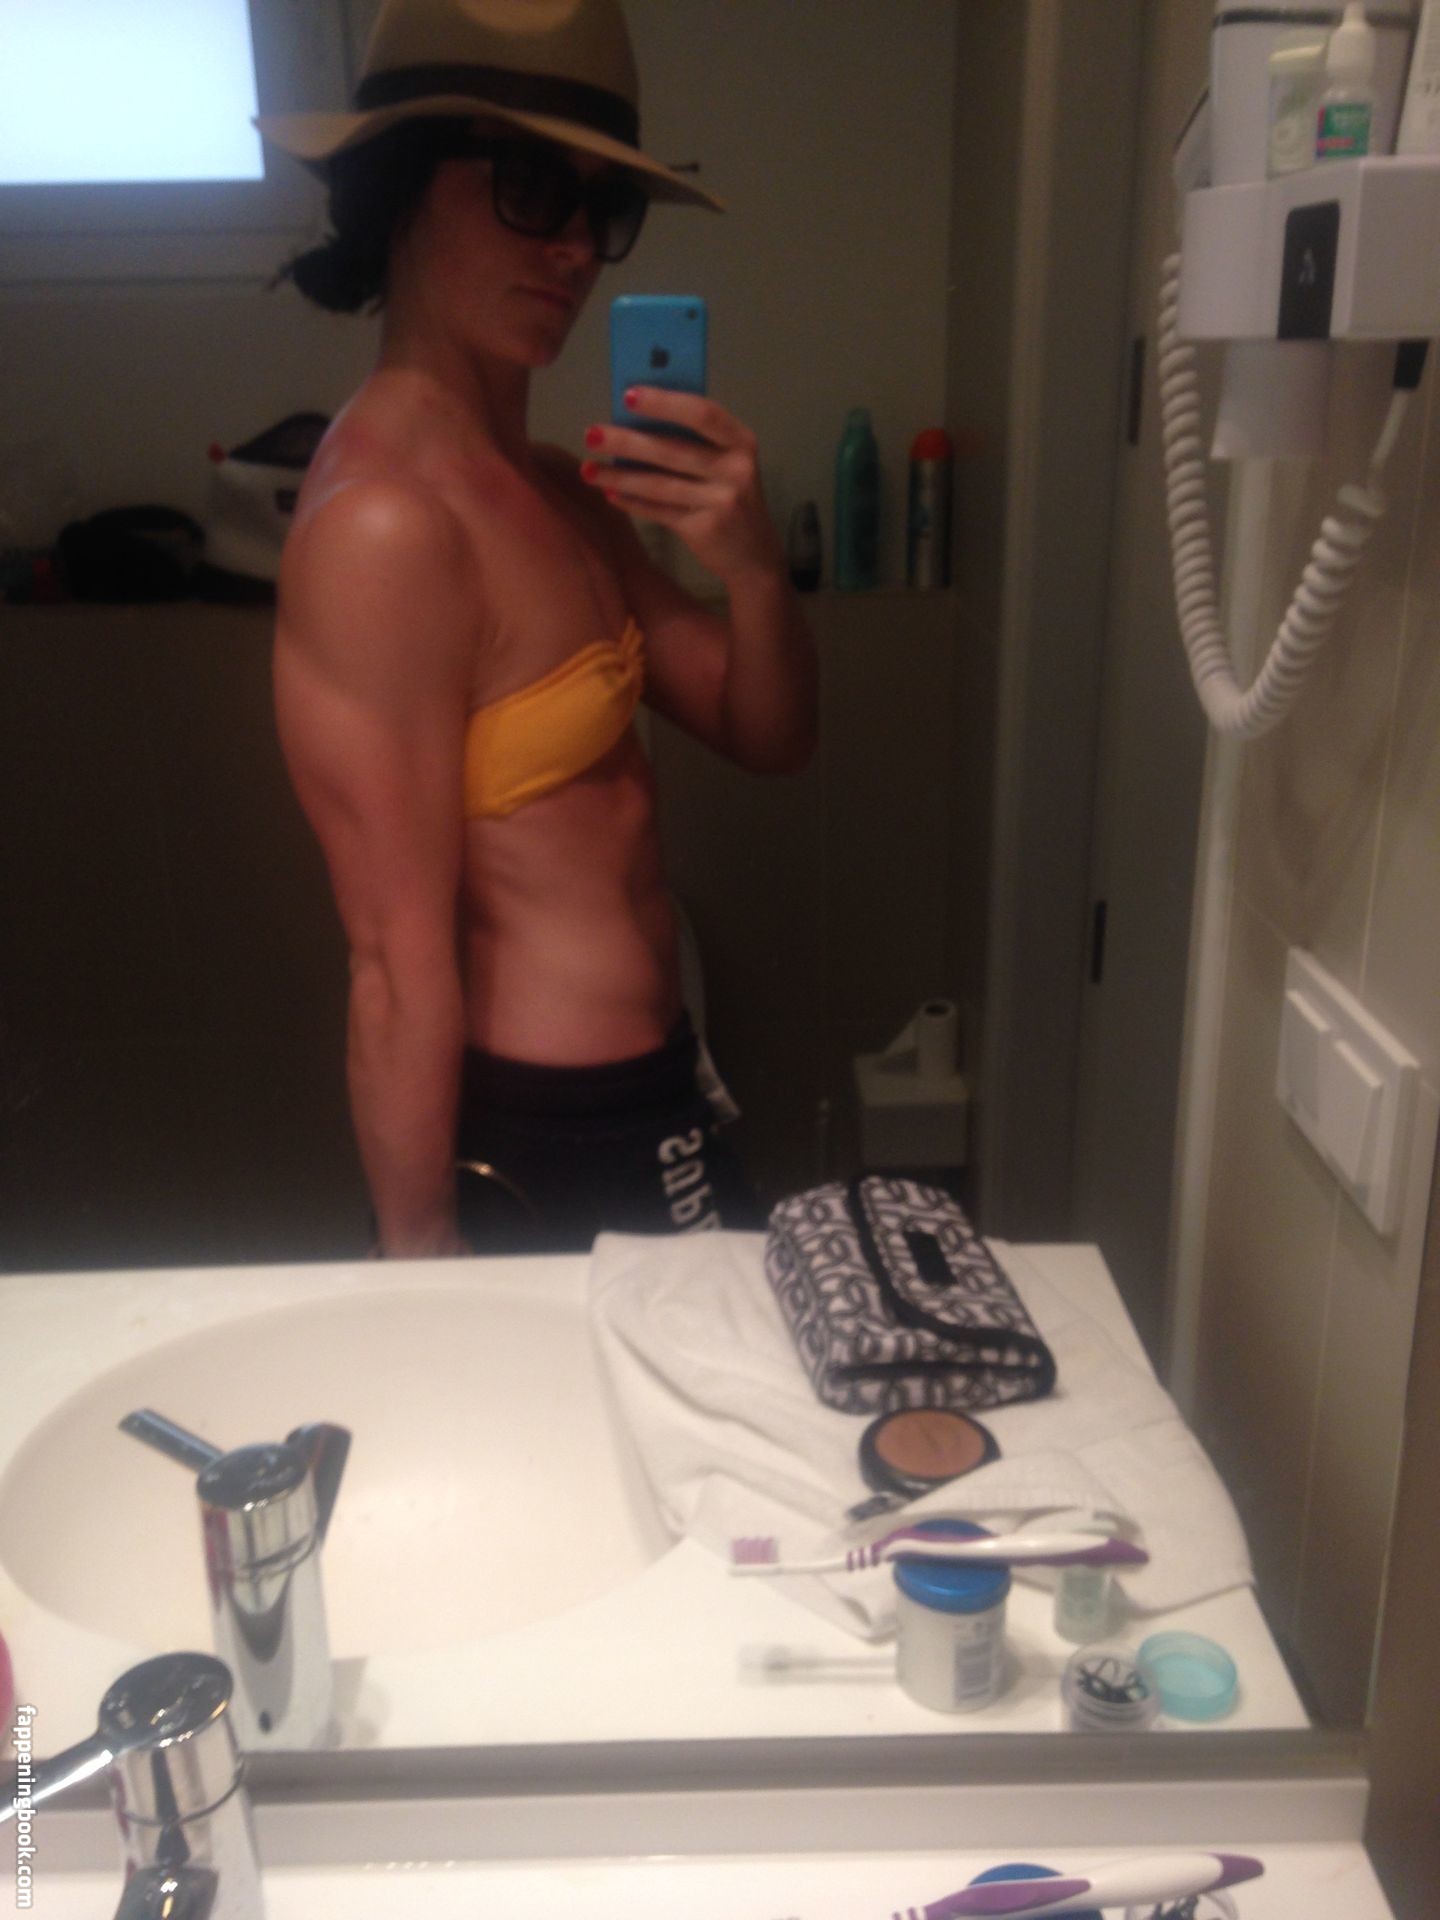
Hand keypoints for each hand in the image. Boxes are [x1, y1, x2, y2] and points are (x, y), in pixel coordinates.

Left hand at [581, 388, 783, 583]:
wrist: (754, 556)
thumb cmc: (731, 496)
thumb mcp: (726, 463)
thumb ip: (694, 441)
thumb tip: (635, 418)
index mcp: (741, 442)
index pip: (703, 413)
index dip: (664, 403)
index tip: (627, 395)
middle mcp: (735, 469)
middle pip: (672, 450)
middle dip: (627, 442)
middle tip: (591, 434)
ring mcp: (721, 501)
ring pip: (659, 484)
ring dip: (619, 476)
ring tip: (588, 470)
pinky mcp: (704, 529)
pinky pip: (659, 511)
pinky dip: (632, 502)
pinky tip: (610, 494)